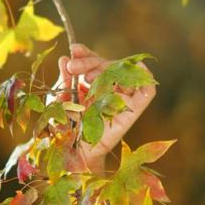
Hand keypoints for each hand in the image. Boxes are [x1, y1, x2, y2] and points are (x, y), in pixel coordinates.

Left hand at [55, 42, 155, 166]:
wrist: (70, 154)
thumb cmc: (62, 129)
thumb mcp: (58, 101)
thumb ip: (64, 80)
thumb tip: (65, 58)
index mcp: (91, 85)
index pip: (94, 63)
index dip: (86, 54)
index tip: (74, 50)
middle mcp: (107, 90)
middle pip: (107, 66)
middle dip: (89, 62)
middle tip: (72, 67)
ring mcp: (120, 100)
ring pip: (124, 74)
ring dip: (107, 68)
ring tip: (85, 78)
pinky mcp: (131, 112)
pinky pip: (146, 93)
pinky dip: (145, 78)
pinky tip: (137, 67)